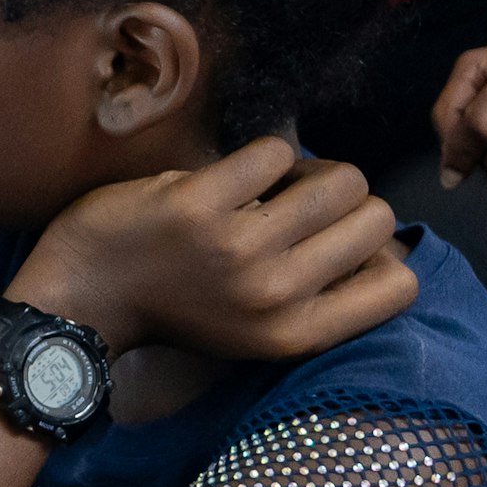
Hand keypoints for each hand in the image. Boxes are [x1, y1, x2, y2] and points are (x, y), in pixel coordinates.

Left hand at [12, 137, 414, 359]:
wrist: (86, 299)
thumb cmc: (179, 309)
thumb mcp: (258, 329)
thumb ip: (317, 293)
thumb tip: (387, 241)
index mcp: (296, 334)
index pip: (400, 286)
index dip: (383, 251)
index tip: (344, 242)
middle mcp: (277, 296)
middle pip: (377, 218)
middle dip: (349, 201)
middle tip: (305, 204)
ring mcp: (239, 248)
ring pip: (338, 179)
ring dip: (312, 171)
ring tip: (276, 185)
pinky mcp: (200, 205)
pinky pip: (274, 151)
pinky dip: (263, 154)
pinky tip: (236, 174)